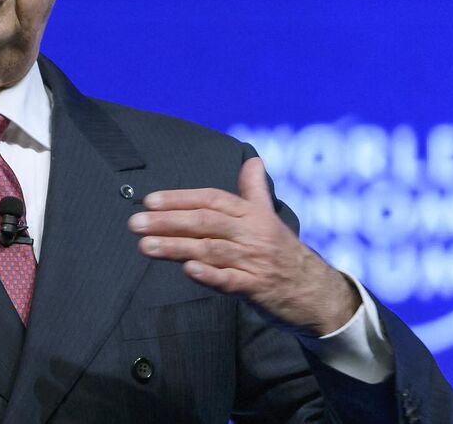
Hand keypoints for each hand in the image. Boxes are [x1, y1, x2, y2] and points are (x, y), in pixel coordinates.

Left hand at [128, 157, 358, 335]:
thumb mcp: (270, 217)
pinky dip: (209, 275)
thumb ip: (255, 190)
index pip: (212, 199)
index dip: (180, 198)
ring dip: (176, 247)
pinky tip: (187, 270)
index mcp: (253, 214)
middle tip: (135, 222)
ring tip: (144, 246)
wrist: (317, 291)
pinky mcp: (257, 288)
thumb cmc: (284, 252)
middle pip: (206, 222)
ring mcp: (254, 261)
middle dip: (168, 221)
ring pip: (211, 250)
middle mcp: (252, 234)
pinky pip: (230, 280)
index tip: (149, 200)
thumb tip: (253, 160)